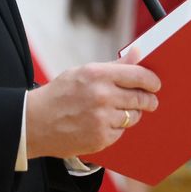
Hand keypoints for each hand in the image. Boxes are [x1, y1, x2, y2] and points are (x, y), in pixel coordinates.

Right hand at [26, 51, 160, 159]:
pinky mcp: (101, 138)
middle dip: (148, 100)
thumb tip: (137, 53)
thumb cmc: (59, 95)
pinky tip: (104, 124)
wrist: (34, 123)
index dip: (152, 81)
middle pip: (140, 98)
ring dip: (131, 114)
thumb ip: (113, 66)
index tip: (155, 84)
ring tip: (119, 112)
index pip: (138, 75)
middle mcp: (102, 96)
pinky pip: (121, 132)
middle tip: (150, 101)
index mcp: (97, 75)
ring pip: (133, 117)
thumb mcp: (82, 72)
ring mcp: (102, 119)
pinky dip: (116, 128)